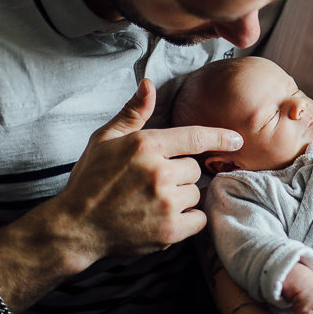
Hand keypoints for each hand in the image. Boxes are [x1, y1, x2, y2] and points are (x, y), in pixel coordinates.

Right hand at [54, 79, 243, 263]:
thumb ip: (133, 112)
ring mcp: (165, 202)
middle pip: (195, 169)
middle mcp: (158, 172)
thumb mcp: (105, 138)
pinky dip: (189, 219)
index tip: (238, 139)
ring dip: (183, 197)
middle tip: (153, 183)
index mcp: (145, 146)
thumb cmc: (90, 180)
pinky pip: (199, 219)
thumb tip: (149, 83)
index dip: (220, 136)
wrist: (74, 227)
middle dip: (180, 174)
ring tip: (154, 201)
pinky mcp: (169, 230)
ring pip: (196, 193)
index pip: (195, 136)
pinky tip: (166, 217)